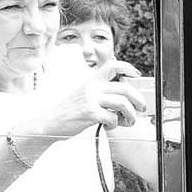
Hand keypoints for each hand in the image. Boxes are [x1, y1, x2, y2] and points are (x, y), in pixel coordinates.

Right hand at [28, 61, 146, 137]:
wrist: (50, 122)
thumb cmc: (70, 111)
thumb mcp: (85, 94)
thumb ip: (101, 93)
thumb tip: (126, 98)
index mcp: (92, 81)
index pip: (112, 66)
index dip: (128, 68)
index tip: (136, 75)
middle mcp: (93, 87)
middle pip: (125, 89)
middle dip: (138, 100)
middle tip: (141, 108)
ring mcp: (91, 100)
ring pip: (123, 104)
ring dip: (131, 115)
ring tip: (128, 121)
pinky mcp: (90, 113)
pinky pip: (113, 118)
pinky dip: (115, 124)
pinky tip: (109, 126)